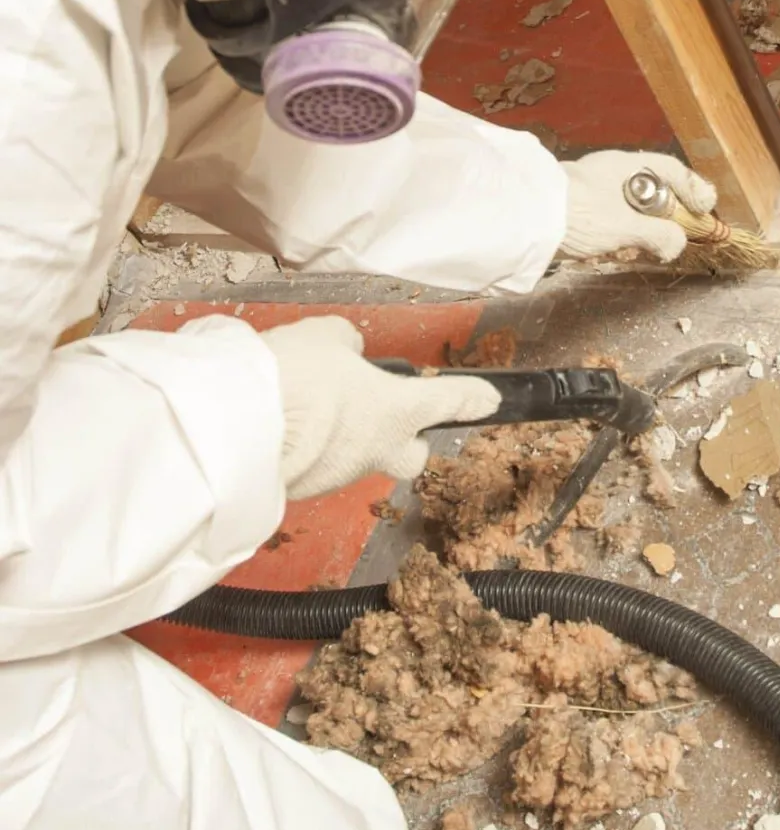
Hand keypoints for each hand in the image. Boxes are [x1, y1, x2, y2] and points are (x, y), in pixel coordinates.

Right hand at [261, 317, 500, 498]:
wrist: (240, 429)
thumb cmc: (294, 375)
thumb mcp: (324, 337)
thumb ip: (345, 346)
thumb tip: (348, 353)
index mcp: (397, 408)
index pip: (448, 401)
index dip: (472, 398)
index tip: (490, 400)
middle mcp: (377, 449)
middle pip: (412, 457)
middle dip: (407, 443)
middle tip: (384, 418)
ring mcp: (341, 475)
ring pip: (358, 460)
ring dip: (344, 439)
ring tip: (308, 408)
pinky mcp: (305, 491)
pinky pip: (318, 468)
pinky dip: (309, 451)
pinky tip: (283, 429)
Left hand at [559, 151, 716, 261]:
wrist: (525, 222)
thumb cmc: (578, 215)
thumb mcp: (625, 226)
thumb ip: (658, 234)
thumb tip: (677, 244)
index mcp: (626, 167)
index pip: (671, 169)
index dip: (692, 188)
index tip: (705, 209)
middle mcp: (613, 177)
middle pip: (653, 196)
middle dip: (661, 223)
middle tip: (666, 243)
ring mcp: (596, 195)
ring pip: (632, 216)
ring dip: (635, 239)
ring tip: (626, 252)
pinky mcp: (583, 215)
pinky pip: (611, 228)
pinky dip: (614, 244)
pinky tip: (605, 255)